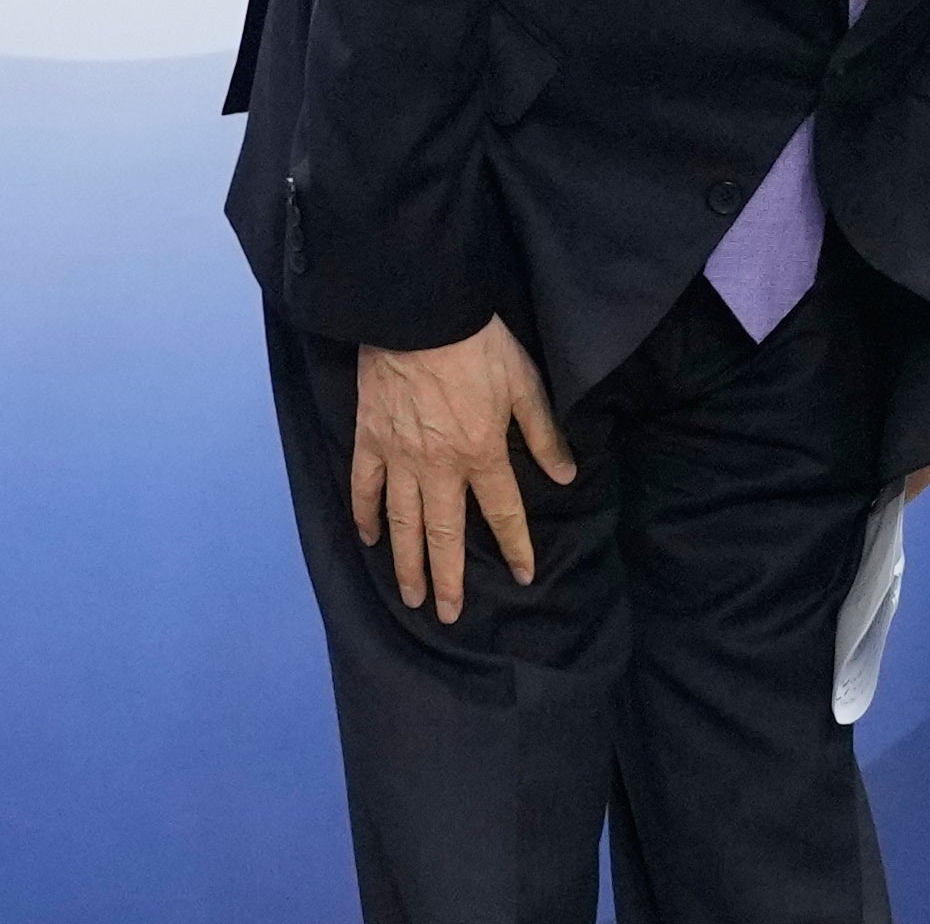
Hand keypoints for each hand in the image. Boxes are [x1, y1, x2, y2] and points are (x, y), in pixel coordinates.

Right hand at [351, 316, 575, 622]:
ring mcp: (399, 457)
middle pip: (445, 534)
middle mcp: (439, 467)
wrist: (418, 315)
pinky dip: (364, 516)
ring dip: (406, 563)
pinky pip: (364, 488)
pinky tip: (368, 539)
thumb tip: (565, 476)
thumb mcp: (524, 384)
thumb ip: (542, 434)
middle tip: (447, 614)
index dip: (515, 546)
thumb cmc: (478, 345)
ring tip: (410, 596)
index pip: (503, 512)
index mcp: (482, 453)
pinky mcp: (369, 440)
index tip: (522, 576)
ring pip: (402, 522)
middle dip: (448, 578)